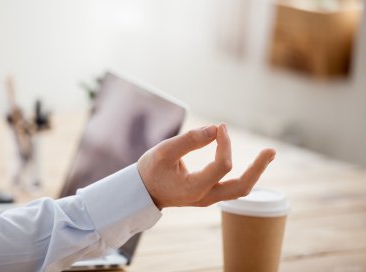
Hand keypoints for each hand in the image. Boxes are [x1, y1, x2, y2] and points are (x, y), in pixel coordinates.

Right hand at [137, 124, 275, 208]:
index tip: (220, 128)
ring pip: (239, 190)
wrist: (141, 191)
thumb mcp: (164, 151)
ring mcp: (207, 199)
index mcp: (194, 188)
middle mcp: (205, 197)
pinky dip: (242, 174)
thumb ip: (189, 140)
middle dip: (258, 168)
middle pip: (241, 188)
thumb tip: (216, 129)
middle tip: (272, 150)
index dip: (225, 144)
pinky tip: (250, 162)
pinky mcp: (207, 195)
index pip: (222, 165)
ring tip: (268, 154)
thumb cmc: (150, 170)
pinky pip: (232, 187)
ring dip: (254, 173)